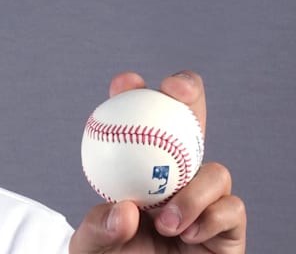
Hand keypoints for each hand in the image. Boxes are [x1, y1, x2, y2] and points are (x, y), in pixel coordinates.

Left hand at [68, 71, 245, 252]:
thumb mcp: (90, 245)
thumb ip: (100, 227)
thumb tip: (127, 209)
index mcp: (135, 168)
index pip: (137, 120)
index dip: (134, 92)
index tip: (125, 84)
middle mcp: (173, 177)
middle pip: (188, 120)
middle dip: (188, 92)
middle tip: (175, 91)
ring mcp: (203, 200)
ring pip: (215, 171)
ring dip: (192, 194)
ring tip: (166, 223)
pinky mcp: (228, 227)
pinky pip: (232, 208)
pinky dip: (211, 218)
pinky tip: (187, 235)